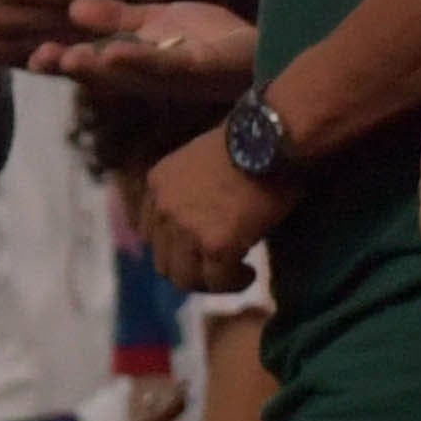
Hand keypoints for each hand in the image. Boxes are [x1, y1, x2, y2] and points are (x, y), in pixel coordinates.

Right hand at [57, 0, 256, 84]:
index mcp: (137, 64)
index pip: (93, 65)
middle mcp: (152, 77)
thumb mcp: (156, 22)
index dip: (61, 63)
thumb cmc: (211, 39)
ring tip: (74, 57)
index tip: (31, 57)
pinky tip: (118, 51)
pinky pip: (170, 66)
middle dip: (75, 68)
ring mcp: (179, 76)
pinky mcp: (204, 68)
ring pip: (134, 75)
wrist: (267, 47)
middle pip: (107, 76)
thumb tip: (73, 8)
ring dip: (102, 68)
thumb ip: (117, 17)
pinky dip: (143, 61)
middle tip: (42, 58)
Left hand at [136, 128, 292, 291]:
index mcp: (157, 183)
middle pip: (164, 262)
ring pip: (186, 279)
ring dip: (210, 281)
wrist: (271, 138)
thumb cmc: (250, 139)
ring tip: (235, 274)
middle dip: (191, 268)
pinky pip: (218, 282)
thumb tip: (207, 211)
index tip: (196, 249)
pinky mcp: (215, 246)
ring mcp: (186, 230)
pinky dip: (235, 282)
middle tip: (217, 267)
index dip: (174, 247)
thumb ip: (192, 187)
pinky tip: (250, 274)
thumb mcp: (203, 158)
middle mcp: (163, 209)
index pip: (149, 233)